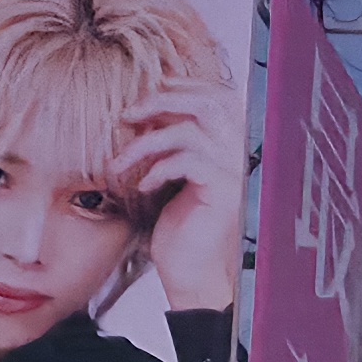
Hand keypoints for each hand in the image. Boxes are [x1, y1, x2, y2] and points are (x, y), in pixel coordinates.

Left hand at [122, 107, 235, 326]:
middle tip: (128, 115)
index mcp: (232, 146)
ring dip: (144, 143)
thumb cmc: (182, 227)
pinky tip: (143, 186)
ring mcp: (234, 174)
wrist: (192, 274)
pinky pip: (186, 162)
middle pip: (209, 102)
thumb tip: (149, 104)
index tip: (145, 101)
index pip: (216, 96)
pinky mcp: (222, 193)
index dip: (180, 88)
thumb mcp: (174, 172)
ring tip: (121, 162)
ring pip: (188, 132)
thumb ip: (173, 137)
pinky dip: (158, 169)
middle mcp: (240, 155)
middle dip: (163, 101)